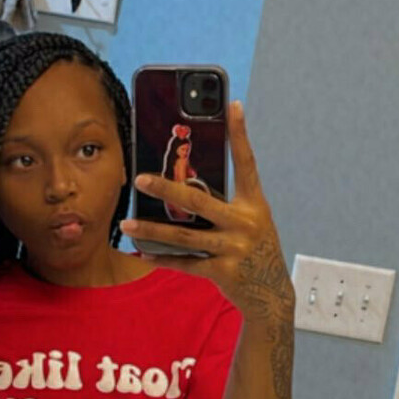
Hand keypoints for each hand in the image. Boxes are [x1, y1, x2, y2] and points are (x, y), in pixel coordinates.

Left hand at [121, 100, 293, 324]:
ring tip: (126, 223)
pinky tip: (142, 253)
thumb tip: (183, 188)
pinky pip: (186, 263)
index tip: (233, 105)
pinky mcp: (223, 272)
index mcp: (253, 204)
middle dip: (166, 189)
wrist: (272, 293)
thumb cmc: (255, 249)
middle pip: (199, 201)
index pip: (246, 162)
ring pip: (184, 236)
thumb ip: (226, 204)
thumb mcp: (251, 221)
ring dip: (152, 230)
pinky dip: (162, 258)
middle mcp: (244, 223)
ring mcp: (234, 248)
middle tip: (139, 179)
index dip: (240, 134)